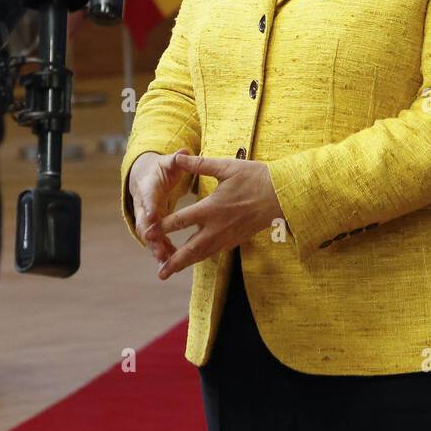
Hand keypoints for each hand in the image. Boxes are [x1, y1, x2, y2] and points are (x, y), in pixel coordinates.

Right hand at [128, 148, 194, 258]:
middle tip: (158, 249)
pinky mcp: (151, 226)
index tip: (152, 216)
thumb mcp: (168, 163)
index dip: (149, 206)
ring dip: (156, 248)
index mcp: (148, 187)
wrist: (144, 178)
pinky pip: (155, 240)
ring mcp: (145, 217)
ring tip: (165, 262)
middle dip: (151, 236)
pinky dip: (161, 251)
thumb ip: (176, 160)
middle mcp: (143, 204)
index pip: (148, 197)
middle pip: (143, 222)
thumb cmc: (160, 170)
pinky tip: (170, 263)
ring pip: (148, 235)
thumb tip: (184, 152)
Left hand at [153, 151, 283, 278]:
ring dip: (185, 264)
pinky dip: (201, 257)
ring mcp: (228, 236)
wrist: (283, 195)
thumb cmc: (256, 178)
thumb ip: (200, 165)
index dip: (162, 228)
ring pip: (203, 254)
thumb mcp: (227, 167)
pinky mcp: (236, 239)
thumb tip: (179, 158)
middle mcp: (218, 226)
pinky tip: (194, 259)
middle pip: (191, 249)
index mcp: (212, 208)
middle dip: (174, 261)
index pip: (181, 221)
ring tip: (169, 272)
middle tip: (159, 272)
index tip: (147, 233)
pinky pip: (215, 252)